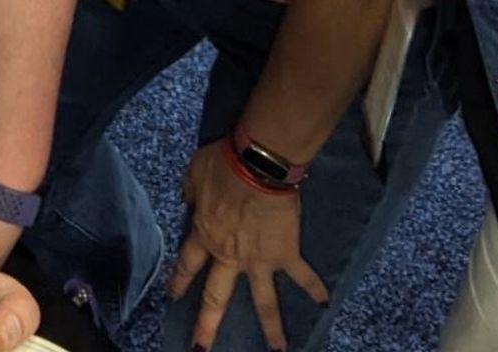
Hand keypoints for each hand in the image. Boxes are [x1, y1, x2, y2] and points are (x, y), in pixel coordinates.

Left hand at [167, 142, 327, 351]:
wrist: (257, 166)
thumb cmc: (223, 165)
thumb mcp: (195, 172)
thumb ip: (190, 190)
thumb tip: (188, 199)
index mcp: (206, 236)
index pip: (187, 263)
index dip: (178, 280)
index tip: (172, 296)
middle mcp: (230, 256)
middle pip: (216, 296)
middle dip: (207, 324)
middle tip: (200, 348)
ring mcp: (258, 260)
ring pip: (263, 302)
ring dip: (271, 327)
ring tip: (277, 350)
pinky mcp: (285, 255)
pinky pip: (302, 275)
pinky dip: (314, 288)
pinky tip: (325, 302)